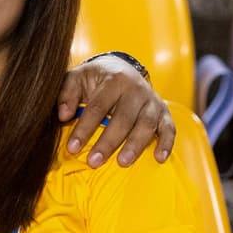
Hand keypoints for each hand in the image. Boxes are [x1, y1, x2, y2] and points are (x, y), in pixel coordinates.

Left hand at [57, 53, 175, 166]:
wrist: (122, 69)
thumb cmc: (96, 79)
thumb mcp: (78, 78)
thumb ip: (67, 94)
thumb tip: (63, 115)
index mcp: (114, 80)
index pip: (98, 107)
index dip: (84, 129)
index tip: (72, 148)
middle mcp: (136, 89)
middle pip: (124, 118)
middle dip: (108, 142)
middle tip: (93, 162)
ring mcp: (152, 101)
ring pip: (146, 124)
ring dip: (135, 145)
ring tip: (122, 162)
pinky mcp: (163, 112)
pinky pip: (169, 128)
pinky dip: (166, 143)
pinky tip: (159, 158)